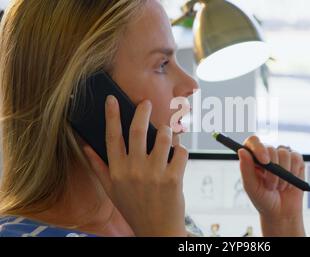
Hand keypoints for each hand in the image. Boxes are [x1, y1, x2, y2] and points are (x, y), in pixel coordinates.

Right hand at [83, 95, 187, 236]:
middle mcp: (134, 170)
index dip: (111, 115)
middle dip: (143, 111)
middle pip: (138, 131)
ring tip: (167, 134)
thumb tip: (85, 146)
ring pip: (163, 137)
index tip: (112, 99)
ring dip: (167, 131)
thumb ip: (98, 168)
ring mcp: (154, 174)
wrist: (157, 230)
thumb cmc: (134, 208)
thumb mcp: (111, 190)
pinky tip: (178, 153)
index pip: (112, 137)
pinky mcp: (173, 179)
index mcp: (117, 171)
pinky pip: (181, 151)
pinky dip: (181, 148)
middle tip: (146, 103)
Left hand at [238, 136, 305, 236]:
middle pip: (270, 148)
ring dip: (283, 174)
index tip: (264, 161)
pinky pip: (296, 158)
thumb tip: (242, 150)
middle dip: (272, 170)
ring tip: (279, 187)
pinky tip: (290, 182)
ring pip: (284, 153)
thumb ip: (245, 169)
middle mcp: (267, 154)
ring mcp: (282, 156)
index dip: (258, 148)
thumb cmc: (263, 198)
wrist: (281, 211)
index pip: (253, 142)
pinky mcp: (295, 160)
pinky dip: (294, 172)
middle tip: (270, 186)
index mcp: (252, 158)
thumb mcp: (251, 187)